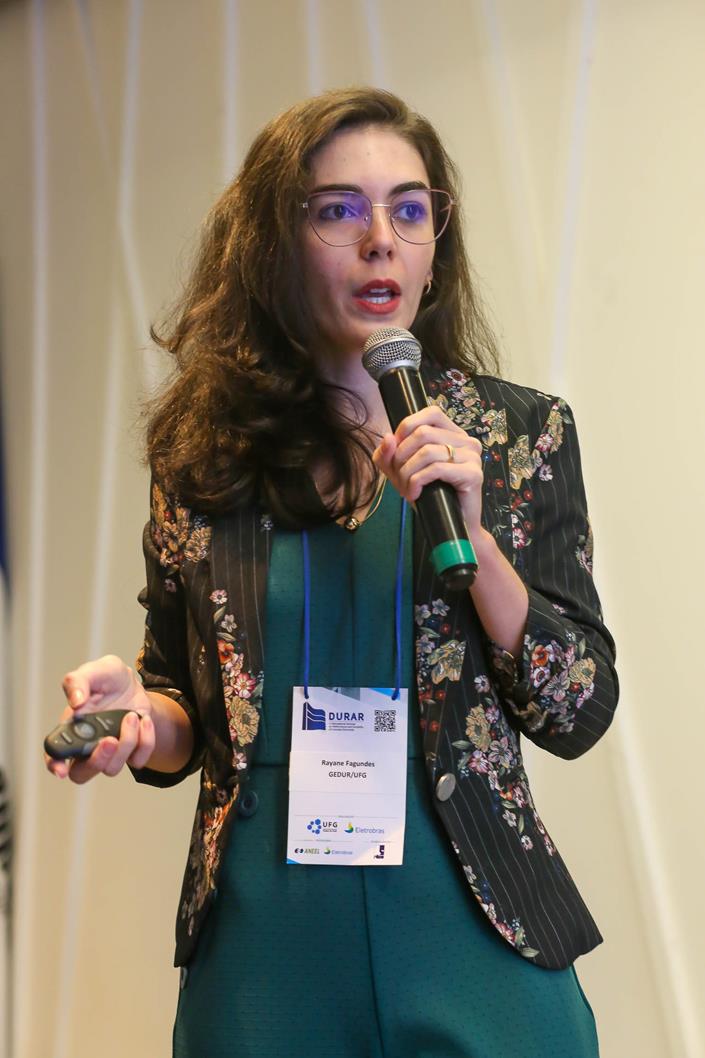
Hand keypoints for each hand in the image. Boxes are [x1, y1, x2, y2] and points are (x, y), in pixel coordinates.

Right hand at [46, 655, 154, 782]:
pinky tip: (145, 720)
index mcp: (71, 727)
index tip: (61, 769)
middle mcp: (87, 745)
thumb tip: (75, 702)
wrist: (136, 683)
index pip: (54, 754)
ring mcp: (109, 751)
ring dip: (125, 743)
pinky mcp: (131, 752)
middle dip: (96, 760)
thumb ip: (78, 681)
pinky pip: (138, 760)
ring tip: (132, 715)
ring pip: (111, 768)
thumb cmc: (108, 678)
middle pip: (81, 773)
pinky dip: (145, 741)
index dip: (54, 765)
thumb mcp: (95, 670)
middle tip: (110, 739)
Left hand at [373, 405, 483, 534]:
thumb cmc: (431, 497)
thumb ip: (389, 456)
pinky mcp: (473, 474)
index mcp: (453, 434)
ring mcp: (472, 457)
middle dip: (402, 456)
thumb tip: (387, 438)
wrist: (452, 527)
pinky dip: (417, 481)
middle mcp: (466, 441)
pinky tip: (414, 494)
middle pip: (423, 433)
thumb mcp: (402, 473)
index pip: (431, 413)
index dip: (408, 426)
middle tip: (399, 478)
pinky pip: (436, 469)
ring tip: (406, 489)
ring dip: (408, 473)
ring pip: (427, 451)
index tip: (396, 450)